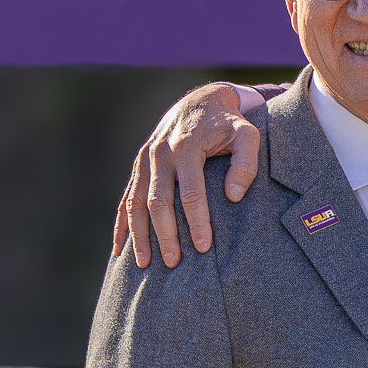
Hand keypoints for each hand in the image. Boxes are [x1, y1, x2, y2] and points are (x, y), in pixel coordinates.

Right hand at [113, 82, 262, 266]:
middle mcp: (160, 154)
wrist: (200, 103)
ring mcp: (145, 161)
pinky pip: (125, 199)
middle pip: (158, 201)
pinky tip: (121, 251)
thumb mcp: (246, 135)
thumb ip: (246, 163)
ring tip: (146, 264)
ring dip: (139, 235)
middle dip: (165, 234)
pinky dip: (122, 226)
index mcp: (187, 147)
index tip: (204, 247)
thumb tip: (234, 197)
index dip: (197, 220)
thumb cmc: (228, 124)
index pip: (191, 191)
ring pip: (135, 203)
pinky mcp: (138, 167)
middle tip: (175, 263)